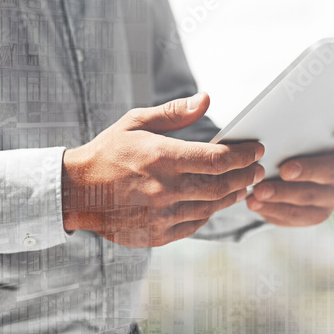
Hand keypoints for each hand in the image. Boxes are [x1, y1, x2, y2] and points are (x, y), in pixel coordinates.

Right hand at [62, 93, 264, 246]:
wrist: (75, 192)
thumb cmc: (108, 152)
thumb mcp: (135, 123)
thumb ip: (174, 113)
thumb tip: (206, 99)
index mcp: (162, 157)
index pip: (218, 159)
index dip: (244, 155)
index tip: (257, 150)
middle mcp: (165, 189)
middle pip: (222, 186)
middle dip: (246, 176)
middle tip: (258, 169)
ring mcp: (162, 215)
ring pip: (211, 207)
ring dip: (231, 196)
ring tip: (241, 186)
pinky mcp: (157, 234)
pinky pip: (194, 225)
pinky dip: (209, 213)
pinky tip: (214, 203)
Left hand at [246, 124, 333, 226]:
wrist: (280, 172)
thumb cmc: (288, 144)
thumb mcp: (291, 132)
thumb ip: (289, 128)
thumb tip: (266, 127)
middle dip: (308, 171)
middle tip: (284, 170)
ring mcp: (333, 195)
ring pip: (312, 198)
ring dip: (283, 195)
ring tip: (258, 193)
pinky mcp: (318, 213)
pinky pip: (299, 216)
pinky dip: (275, 211)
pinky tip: (256, 205)